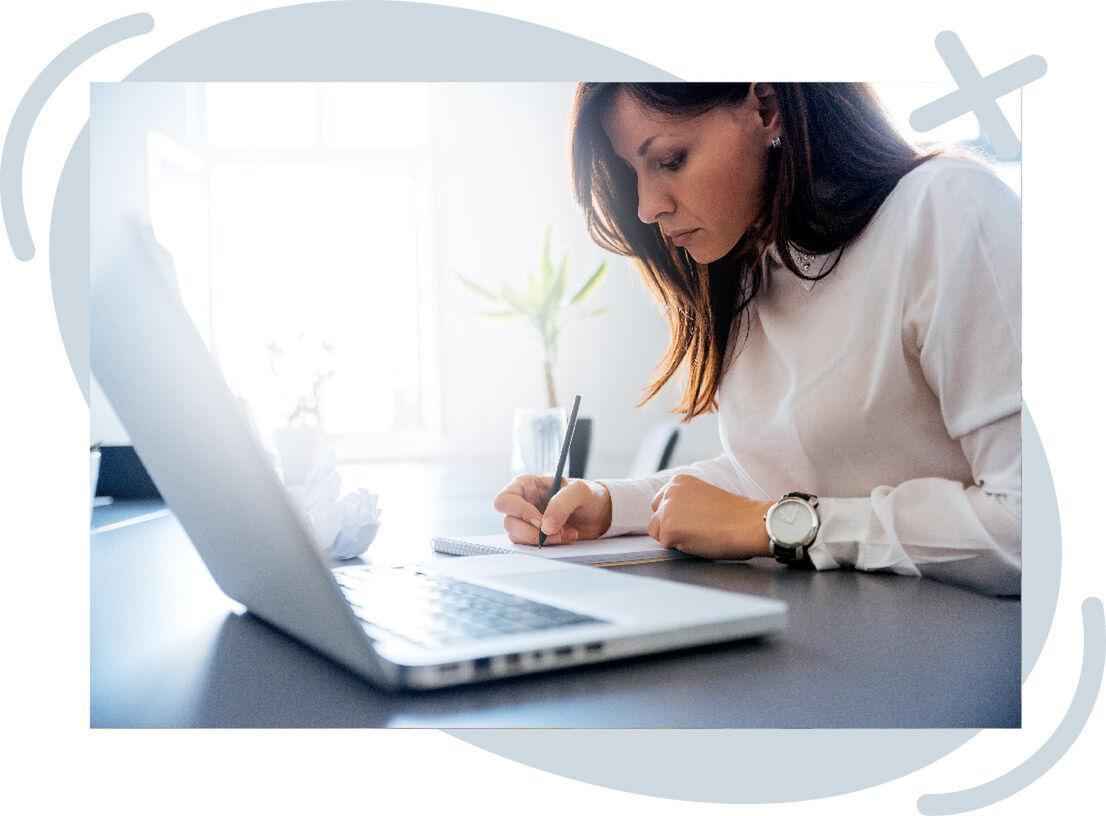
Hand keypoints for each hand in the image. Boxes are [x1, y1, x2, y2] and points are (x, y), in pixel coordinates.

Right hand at [493, 475, 612, 545]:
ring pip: (518, 537)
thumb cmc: (588, 495)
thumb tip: (545, 527)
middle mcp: (522, 503)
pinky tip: (567, 537)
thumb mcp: (581, 491)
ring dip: (544, 540)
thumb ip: (563, 503)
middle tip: (556, 532)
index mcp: (526, 485)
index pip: (505, 500)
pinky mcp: (534, 536)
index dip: (519, 512)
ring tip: (567, 533)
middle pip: (509, 523)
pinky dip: (550, 546)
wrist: (600, 514)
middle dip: (533, 532)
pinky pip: (531, 546)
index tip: (540, 521)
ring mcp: (526, 522)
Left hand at [648, 474, 773, 559]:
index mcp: (678, 482)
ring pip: (658, 533)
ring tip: (699, 535)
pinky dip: (681, 547)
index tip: (693, 521)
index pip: (660, 504)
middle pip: (655, 518)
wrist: (748, 523)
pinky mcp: (669, 527)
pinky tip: (700, 540)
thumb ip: (685, 502)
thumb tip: (675, 517)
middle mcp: (669, 491)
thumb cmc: (734, 515)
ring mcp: (667, 509)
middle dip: (670, 528)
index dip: (675, 517)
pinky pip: (667, 545)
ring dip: (674, 539)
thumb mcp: (703, 497)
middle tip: (696, 530)